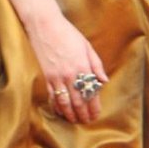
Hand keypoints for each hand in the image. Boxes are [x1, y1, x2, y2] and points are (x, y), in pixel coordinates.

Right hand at [27, 3, 107, 125]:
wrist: (45, 25)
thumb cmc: (67, 33)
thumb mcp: (87, 46)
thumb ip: (96, 65)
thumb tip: (103, 81)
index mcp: (83, 67)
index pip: (91, 93)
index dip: (94, 107)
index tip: (96, 114)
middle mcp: (70, 75)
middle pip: (79, 102)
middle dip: (83, 114)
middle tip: (86, 121)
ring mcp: (57, 77)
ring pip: (65, 103)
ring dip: (71, 114)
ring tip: (75, 120)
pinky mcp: (46, 77)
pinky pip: (52, 97)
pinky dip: (57, 106)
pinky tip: (60, 112)